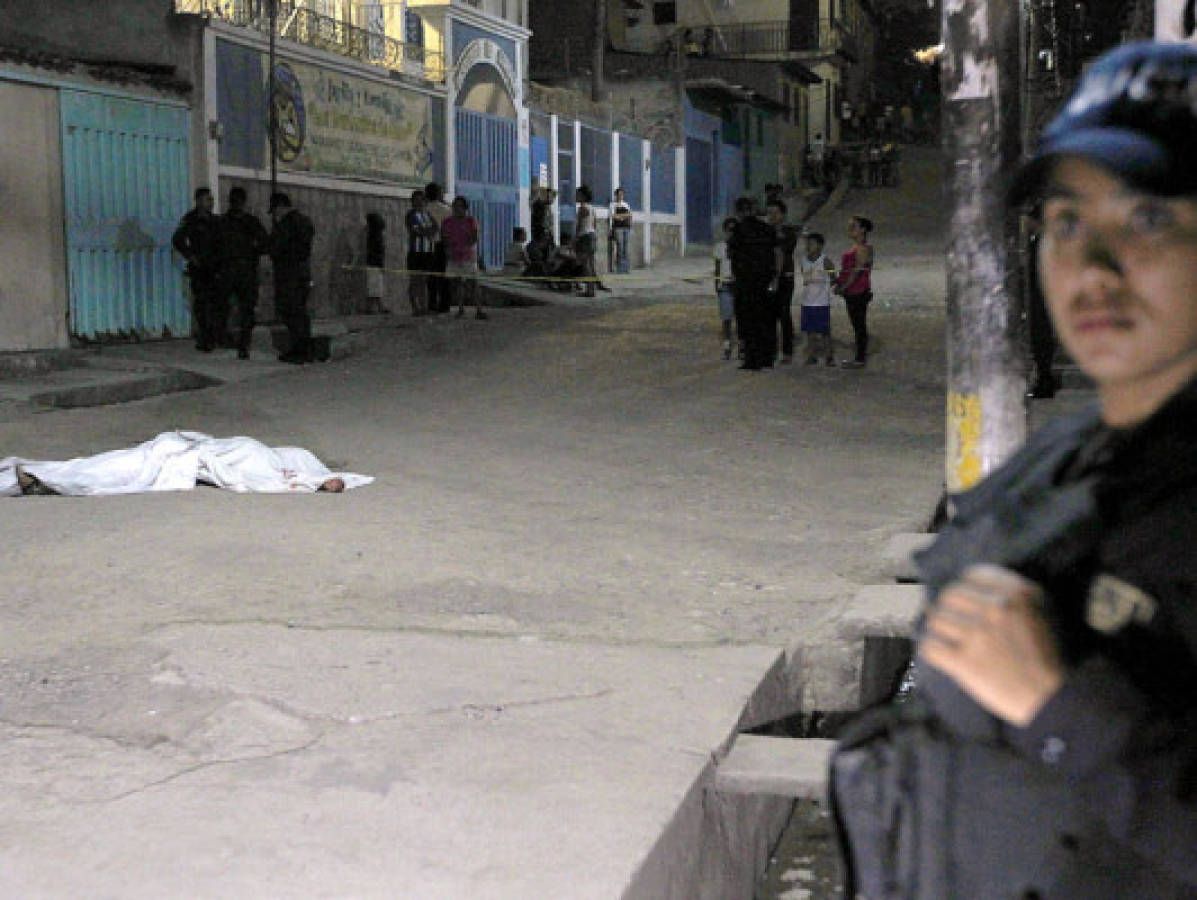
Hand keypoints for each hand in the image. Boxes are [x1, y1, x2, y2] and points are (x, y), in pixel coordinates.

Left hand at [918, 565, 1063, 726]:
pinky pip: (929, 646)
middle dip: (948, 608)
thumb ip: (1013, 593)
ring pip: (935, 619)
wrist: (1050, 699)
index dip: (965, 587)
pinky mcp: (964, 660)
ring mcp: (978, 634)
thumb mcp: (1041, 612)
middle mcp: (996, 608)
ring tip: (946, 639)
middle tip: (952, 621)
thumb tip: (972, 584)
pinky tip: (940, 655)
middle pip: (949, 594)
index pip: (972, 574)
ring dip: (938, 630)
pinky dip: (931, 651)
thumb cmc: (1046, 657)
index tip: (965, 599)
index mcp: (1018, 593)